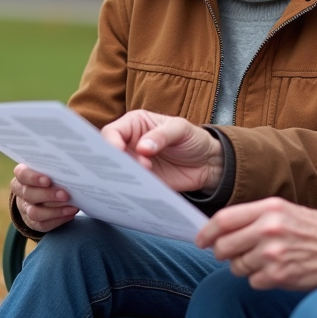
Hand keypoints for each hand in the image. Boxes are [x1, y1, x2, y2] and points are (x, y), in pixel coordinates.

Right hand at [10, 163, 79, 233]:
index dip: (33, 178)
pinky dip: (59, 219)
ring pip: (34, 213)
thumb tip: (71, 171)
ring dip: (55, 210)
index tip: (47, 180)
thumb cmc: (51, 178)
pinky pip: (43, 224)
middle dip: (48, 195)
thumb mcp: (50, 171)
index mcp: (23, 176)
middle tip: (65, 194)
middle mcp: (21, 192)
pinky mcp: (33, 223)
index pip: (22, 174)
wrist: (44, 197)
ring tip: (72, 206)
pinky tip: (70, 213)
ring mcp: (25, 209)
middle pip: (29, 194)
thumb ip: (55, 171)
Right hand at [100, 110, 224, 193]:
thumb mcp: (180, 129)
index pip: (112, 132)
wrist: (208, 163)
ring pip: (117, 172)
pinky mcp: (142, 182)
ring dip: (121, 178)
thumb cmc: (193, 139)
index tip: (117, 153)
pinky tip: (136, 193)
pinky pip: (129, 187)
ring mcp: (135, 164)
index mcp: (135, 124)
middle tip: (123, 171)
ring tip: (133, 183)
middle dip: (112, 163)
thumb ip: (161, 136)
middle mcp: (130, 144)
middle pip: (108, 154)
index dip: (110, 142)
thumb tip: (142, 148)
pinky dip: (129, 191)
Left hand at [196, 198, 316, 290]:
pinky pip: (253, 281)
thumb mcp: (285, 211)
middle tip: (231, 254)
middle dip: (222, 253)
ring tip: (265, 261)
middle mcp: (269, 229)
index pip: (223, 220)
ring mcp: (273, 253)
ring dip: (244, 267)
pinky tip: (277, 271)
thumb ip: (255, 217)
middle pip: (224, 245)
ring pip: (237, 266)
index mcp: (269, 208)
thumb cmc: (314, 229)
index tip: (201, 240)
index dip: (207, 232)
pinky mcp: (279, 275)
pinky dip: (260, 279)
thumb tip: (221, 230)